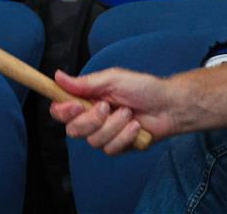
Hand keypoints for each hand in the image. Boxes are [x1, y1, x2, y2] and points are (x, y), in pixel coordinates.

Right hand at [49, 68, 176, 155]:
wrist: (168, 105)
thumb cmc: (143, 88)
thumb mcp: (114, 79)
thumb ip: (86, 82)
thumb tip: (58, 76)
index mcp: (88, 100)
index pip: (61, 111)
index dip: (63, 111)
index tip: (75, 105)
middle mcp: (92, 119)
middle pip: (73, 130)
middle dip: (92, 120)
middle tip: (108, 106)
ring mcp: (104, 134)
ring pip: (93, 141)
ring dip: (114, 126)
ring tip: (129, 113)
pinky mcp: (117, 147)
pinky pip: (110, 149)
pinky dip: (125, 136)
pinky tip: (136, 126)